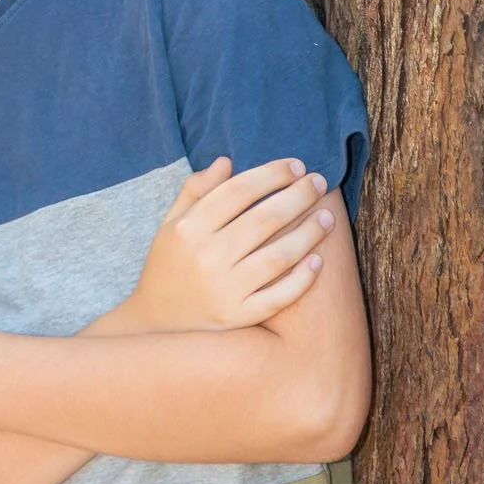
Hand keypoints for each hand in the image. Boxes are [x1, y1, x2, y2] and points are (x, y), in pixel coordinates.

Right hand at [119, 156, 335, 334]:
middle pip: (263, 219)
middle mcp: (207, 257)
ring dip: (308, 233)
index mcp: (189, 228)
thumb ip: (195, 190)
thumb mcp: (171, 223)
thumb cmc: (168, 264)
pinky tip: (318, 261)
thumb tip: (227, 162)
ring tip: (327, 217)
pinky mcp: (239, 317)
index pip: (238, 191)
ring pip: (278, 257)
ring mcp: (224, 290)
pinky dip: (301, 279)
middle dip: (298, 196)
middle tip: (319, 182)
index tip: (295, 166)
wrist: (156, 322)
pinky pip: (278, 297)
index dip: (271, 174)